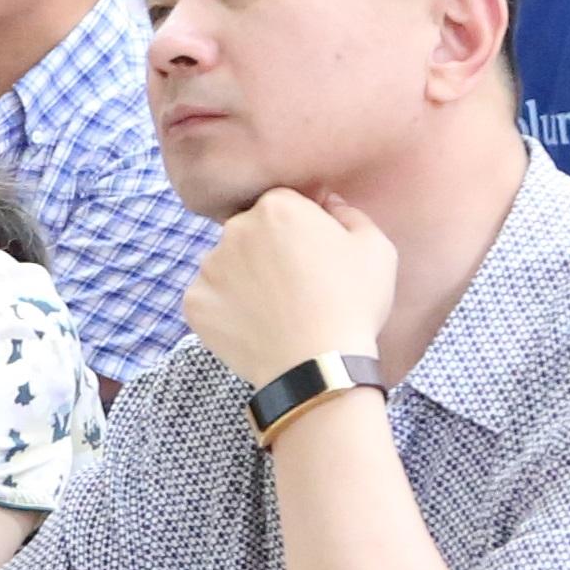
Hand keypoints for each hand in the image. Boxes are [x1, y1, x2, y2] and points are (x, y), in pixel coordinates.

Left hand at [180, 187, 398, 394]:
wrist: (317, 365)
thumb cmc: (352, 304)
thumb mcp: (375, 248)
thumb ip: (349, 214)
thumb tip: (329, 204)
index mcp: (277, 206)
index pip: (282, 205)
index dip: (299, 228)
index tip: (313, 256)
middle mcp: (235, 228)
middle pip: (249, 232)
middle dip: (267, 250)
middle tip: (294, 286)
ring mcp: (209, 266)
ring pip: (226, 265)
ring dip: (244, 279)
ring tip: (274, 311)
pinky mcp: (194, 302)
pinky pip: (209, 298)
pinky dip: (226, 310)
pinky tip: (254, 326)